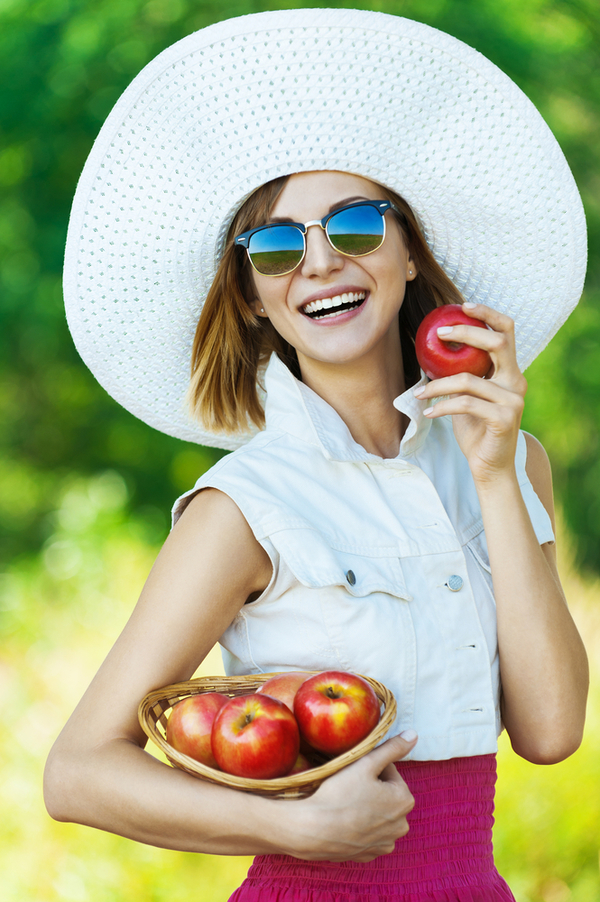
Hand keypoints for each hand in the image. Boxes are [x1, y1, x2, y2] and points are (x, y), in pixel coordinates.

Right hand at [288, 731, 416, 861]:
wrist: (313, 831)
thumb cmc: (340, 794)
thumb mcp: (366, 764)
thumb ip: (392, 748)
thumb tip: (414, 735)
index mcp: (404, 800)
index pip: (389, 772)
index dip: (369, 768)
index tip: (354, 773)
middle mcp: (402, 824)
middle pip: (385, 794)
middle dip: (371, 789)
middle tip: (348, 788)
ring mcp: (386, 843)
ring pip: (378, 814)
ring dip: (367, 808)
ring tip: (345, 805)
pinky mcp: (370, 855)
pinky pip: (368, 834)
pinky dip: (360, 827)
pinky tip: (345, 822)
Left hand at [414, 303, 526, 485]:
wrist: (488, 466)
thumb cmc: (475, 429)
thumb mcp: (466, 397)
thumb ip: (459, 374)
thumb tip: (430, 350)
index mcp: (509, 372)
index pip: (507, 332)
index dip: (488, 314)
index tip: (463, 306)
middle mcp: (516, 381)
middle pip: (497, 343)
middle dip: (466, 333)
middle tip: (439, 334)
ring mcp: (513, 400)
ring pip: (469, 379)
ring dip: (437, 385)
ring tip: (419, 393)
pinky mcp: (504, 418)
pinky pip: (466, 404)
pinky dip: (442, 406)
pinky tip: (428, 412)